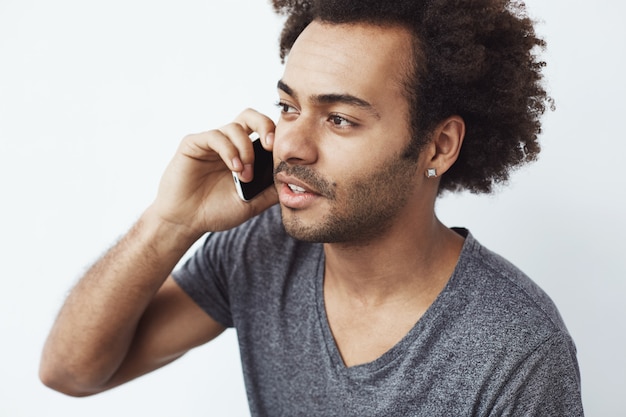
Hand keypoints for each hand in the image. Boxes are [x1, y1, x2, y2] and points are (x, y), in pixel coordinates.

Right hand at [149, 108, 277, 236]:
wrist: (187, 222)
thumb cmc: (217, 211)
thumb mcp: (253, 203)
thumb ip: (272, 190)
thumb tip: (296, 180)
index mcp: (244, 153)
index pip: (264, 131)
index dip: (276, 135)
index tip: (284, 153)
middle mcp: (229, 143)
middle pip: (251, 116)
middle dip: (265, 126)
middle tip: (271, 146)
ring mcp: (211, 142)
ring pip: (235, 128)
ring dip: (245, 150)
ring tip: (245, 175)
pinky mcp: (194, 144)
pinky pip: (215, 136)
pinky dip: (229, 151)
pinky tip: (235, 168)